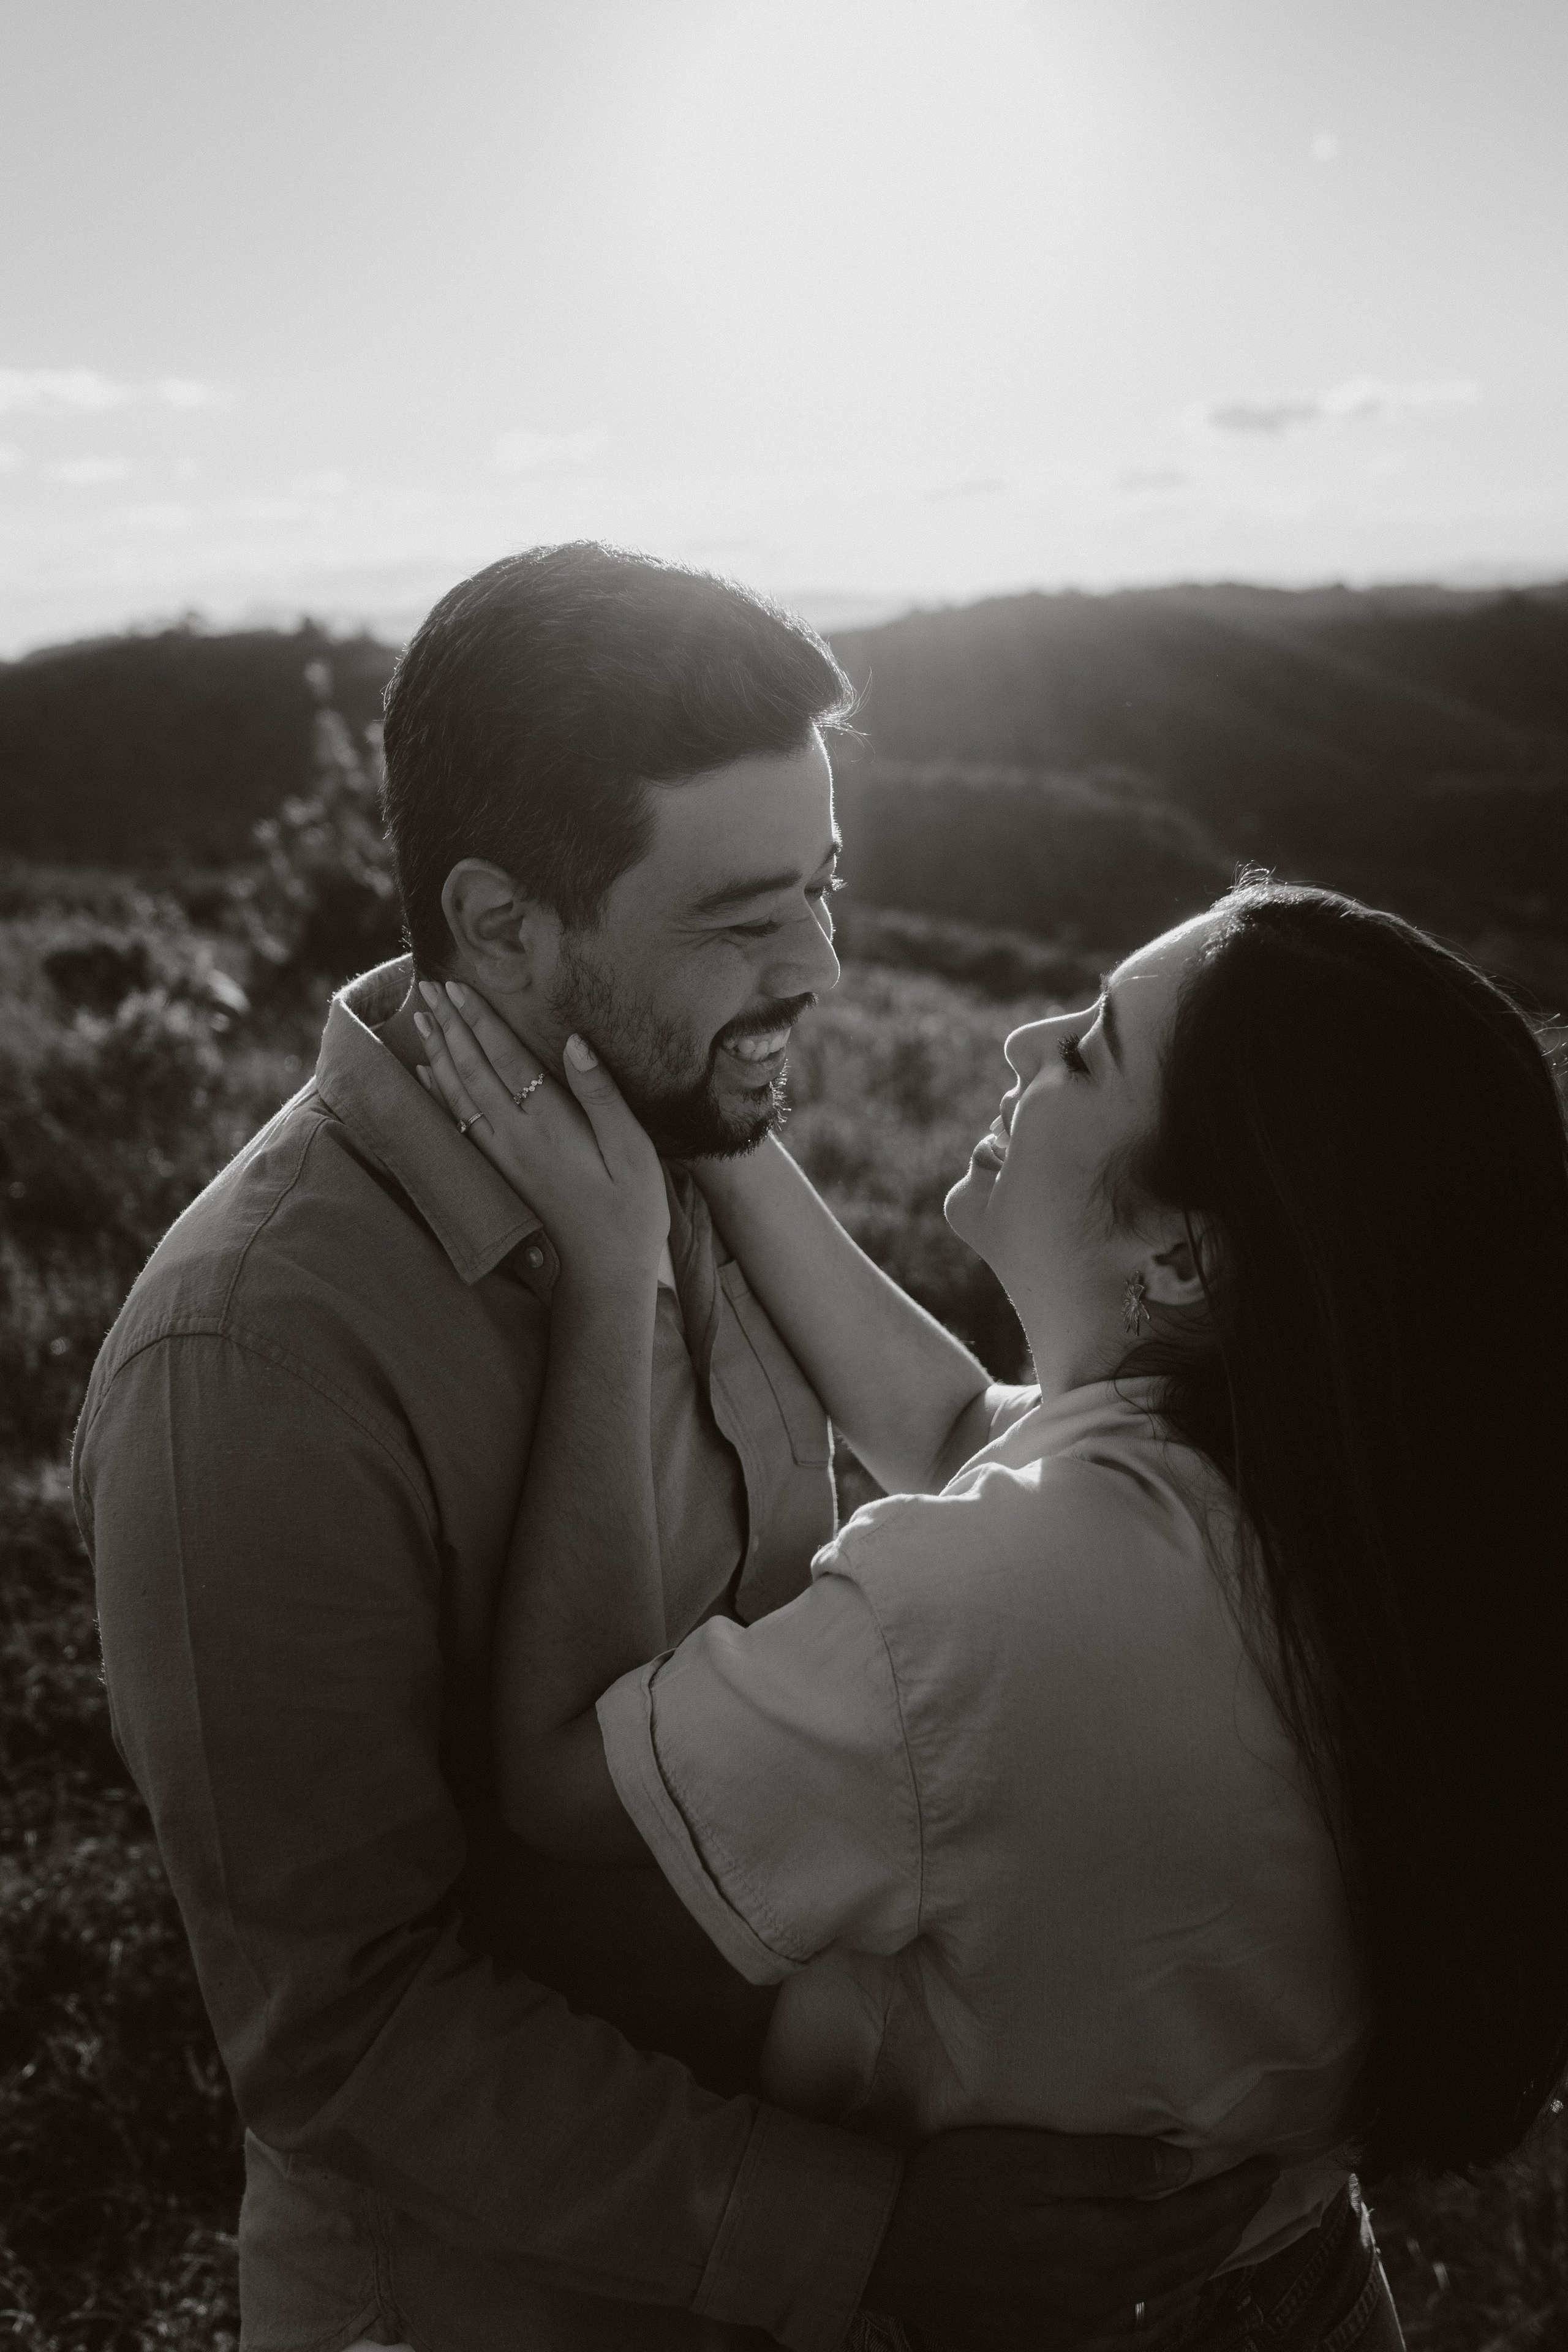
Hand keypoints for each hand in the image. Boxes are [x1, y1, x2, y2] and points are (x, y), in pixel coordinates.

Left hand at [413, 980, 669, 1289]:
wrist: (605, 1276)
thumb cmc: (631, 1212)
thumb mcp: (634, 1151)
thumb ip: (603, 1096)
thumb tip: (575, 1043)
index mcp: (551, 1126)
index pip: (507, 1060)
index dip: (482, 1021)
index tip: (459, 986)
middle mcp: (517, 1138)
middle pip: (474, 1071)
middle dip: (452, 1026)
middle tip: (429, 986)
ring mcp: (503, 1158)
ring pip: (459, 1095)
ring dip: (440, 1053)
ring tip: (422, 1017)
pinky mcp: (499, 1174)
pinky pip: (458, 1125)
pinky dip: (439, 1096)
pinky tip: (426, 1076)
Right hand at [862, 2129, 1277, 2351]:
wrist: (887, 2243)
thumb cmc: (955, 2184)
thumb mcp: (1031, 2158)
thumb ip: (1109, 2164)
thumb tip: (1182, 2166)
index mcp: (1102, 2245)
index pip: (1192, 2220)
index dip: (1236, 2193)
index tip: (1270, 2164)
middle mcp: (1100, 2295)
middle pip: (1186, 2262)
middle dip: (1232, 2224)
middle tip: (1263, 2191)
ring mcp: (1075, 2324)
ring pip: (1163, 2299)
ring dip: (1204, 2265)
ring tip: (1229, 2233)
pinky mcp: (1048, 2335)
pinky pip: (1127, 2334)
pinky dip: (1160, 2313)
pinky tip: (1165, 2304)